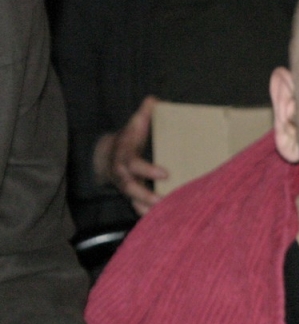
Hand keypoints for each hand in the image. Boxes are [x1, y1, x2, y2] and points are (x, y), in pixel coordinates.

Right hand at [94, 96, 167, 215]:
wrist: (106, 155)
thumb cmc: (127, 139)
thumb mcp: (134, 125)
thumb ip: (144, 114)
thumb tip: (154, 99)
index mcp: (123, 157)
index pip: (133, 165)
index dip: (148, 170)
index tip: (165, 174)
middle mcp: (122, 175)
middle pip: (131, 189)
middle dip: (147, 196)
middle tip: (165, 202)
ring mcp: (125, 188)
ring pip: (134, 202)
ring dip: (148, 210)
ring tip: (167, 216)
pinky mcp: (131, 196)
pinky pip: (137, 209)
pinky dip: (148, 217)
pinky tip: (162, 223)